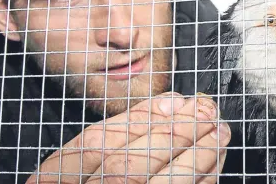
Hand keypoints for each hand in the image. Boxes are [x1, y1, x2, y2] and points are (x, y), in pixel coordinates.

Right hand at [25, 92, 230, 183]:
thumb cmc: (91, 183)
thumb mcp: (84, 162)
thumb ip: (122, 131)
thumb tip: (173, 103)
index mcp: (56, 183)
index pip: (96, 144)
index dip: (141, 118)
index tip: (177, 100)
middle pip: (128, 167)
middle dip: (174, 134)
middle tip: (207, 111)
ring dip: (196, 157)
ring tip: (219, 132)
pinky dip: (201, 181)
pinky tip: (213, 162)